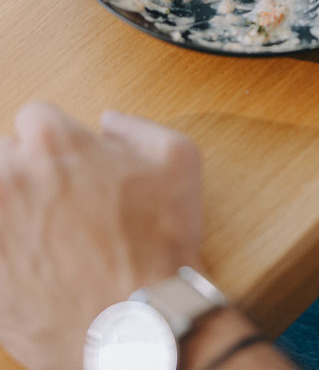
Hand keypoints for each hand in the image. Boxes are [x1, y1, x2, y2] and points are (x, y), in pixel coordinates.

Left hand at [0, 101, 202, 369]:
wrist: (136, 325)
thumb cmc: (157, 243)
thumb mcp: (179, 160)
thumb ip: (139, 126)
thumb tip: (110, 122)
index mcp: (54, 141)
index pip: (35, 116)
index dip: (60, 140)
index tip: (72, 163)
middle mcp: (10, 175)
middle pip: (3, 153)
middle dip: (29, 170)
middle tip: (61, 199)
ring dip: (12, 205)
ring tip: (44, 232)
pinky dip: (7, 247)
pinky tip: (34, 260)